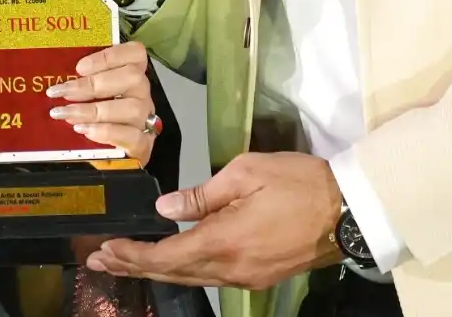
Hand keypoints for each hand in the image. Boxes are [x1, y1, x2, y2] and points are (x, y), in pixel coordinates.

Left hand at [47, 40, 159, 162]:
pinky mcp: (142, 145)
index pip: (135, 54)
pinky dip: (106, 132)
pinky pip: (132, 135)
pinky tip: (84, 130)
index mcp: (131, 76)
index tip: (80, 67)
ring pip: (132, 107)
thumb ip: (80, 83)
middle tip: (63, 92)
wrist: (107, 158)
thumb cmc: (95, 121)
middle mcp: (141, 95)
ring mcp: (145, 120)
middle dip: (92, 85)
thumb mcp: (87, 97)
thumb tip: (56, 76)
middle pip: (133, 78)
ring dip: (94, 110)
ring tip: (67, 114)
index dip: (109, 56)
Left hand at [83, 153, 343, 289]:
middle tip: (100, 259)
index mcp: (223, 241)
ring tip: (127, 262)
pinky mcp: (261, 277)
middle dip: (134, 266)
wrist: (350, 210)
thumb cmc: (299, 182)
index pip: (165, 256)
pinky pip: (213, 278)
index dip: (132, 255)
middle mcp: (231, 269)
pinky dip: (185, 272)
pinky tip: (175, 264)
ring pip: (192, 279)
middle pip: (173, 273)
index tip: (105, 247)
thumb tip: (165, 209)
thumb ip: (202, 193)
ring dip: (157, 271)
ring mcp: (247, 278)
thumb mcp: (247, 172)